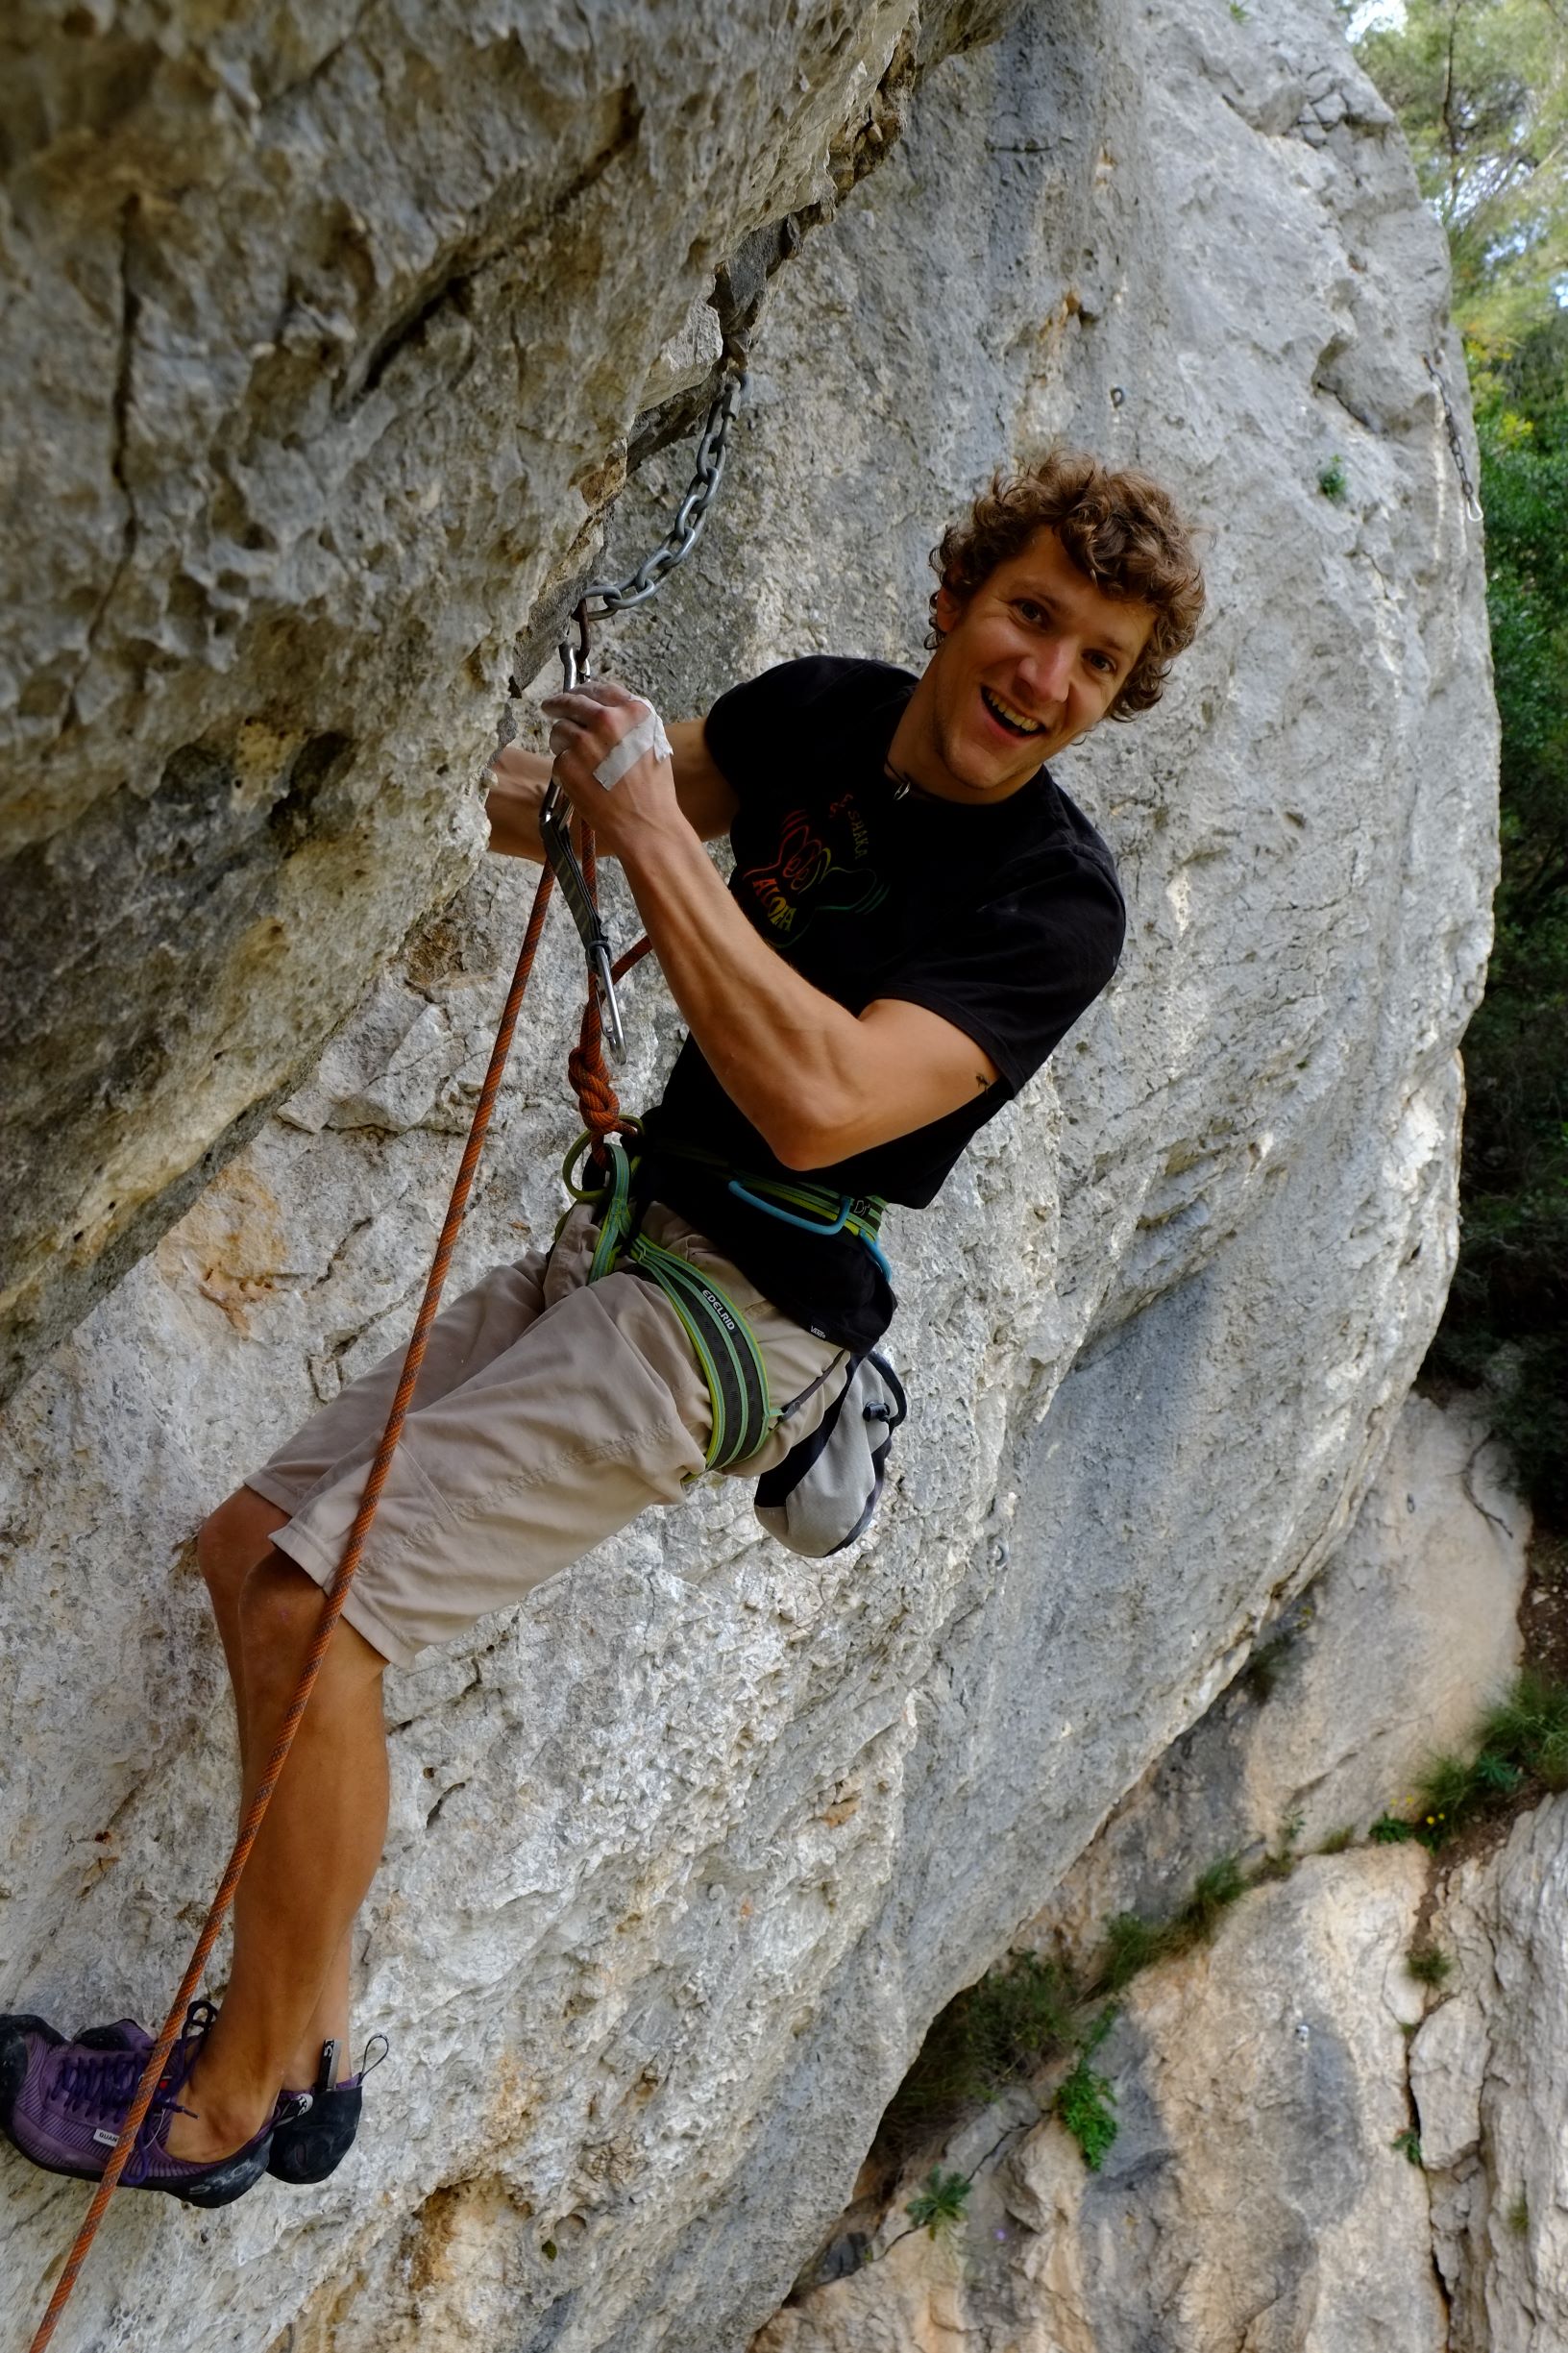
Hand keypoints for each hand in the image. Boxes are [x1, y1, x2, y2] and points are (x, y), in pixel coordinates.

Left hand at [537, 677, 682, 862]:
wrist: (645, 823)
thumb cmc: (654, 789)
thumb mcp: (653, 742)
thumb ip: (629, 720)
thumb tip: (603, 708)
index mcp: (632, 712)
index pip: (598, 689)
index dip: (583, 690)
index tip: (574, 693)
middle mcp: (607, 721)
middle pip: (571, 702)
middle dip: (558, 704)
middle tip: (551, 708)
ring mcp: (584, 742)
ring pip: (559, 730)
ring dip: (563, 741)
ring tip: (578, 760)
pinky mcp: (567, 765)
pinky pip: (558, 758)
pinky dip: (565, 768)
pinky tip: (582, 781)